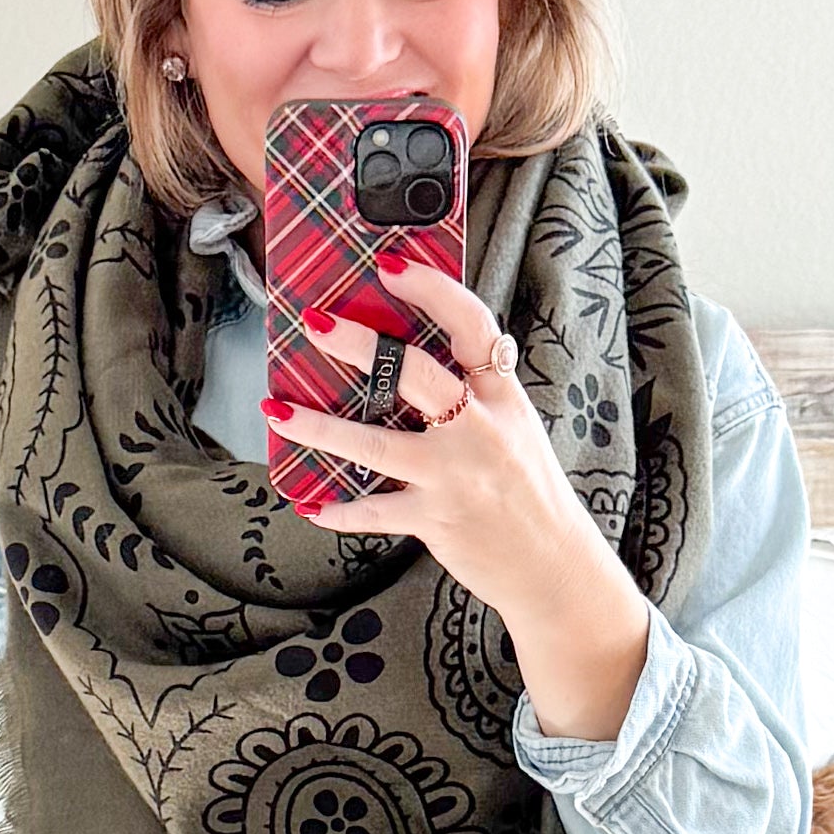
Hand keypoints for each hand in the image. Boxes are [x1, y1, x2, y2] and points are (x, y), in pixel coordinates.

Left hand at [277, 258, 648, 746]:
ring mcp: (457, 476)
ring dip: (320, 426)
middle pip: (414, 372)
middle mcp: (481, 430)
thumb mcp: (513, 431)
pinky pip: (376, 512)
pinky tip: (311, 502)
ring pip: (377, 444)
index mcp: (502, 398)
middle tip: (315, 324)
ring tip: (278, 410)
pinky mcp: (438, 520)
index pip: (471, 326)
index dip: (431, 289)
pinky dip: (340, 509)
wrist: (555, 567)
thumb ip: (472, 395)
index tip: (391, 266)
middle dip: (359, 344)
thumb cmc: (527, 494)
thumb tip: (404, 361)